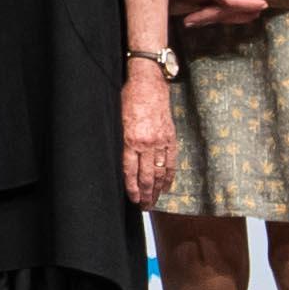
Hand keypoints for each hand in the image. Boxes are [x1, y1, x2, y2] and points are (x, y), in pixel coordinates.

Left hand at [119, 63, 177, 207]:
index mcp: (131, 139)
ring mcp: (161, 141)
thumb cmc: (129, 98)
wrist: (149, 83)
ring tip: (154, 201)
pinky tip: (167, 186)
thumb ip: (120, 141)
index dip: (132, 188)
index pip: (130, 171)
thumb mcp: (117, 119)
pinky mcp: (171, 137)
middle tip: (145, 207)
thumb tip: (120, 162)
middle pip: (147, 176)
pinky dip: (170, 176)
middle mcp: (147, 143)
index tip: (133, 199)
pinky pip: (171, 161)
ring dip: (158, 189)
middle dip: (146, 194)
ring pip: (160, 172)